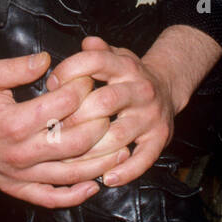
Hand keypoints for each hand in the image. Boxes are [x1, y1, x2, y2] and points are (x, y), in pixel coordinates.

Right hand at [0, 42, 130, 207]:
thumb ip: (17, 67)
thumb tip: (48, 59)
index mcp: (15, 121)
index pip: (62, 106)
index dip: (82, 90)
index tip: (91, 79)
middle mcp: (21, 152)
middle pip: (74, 142)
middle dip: (100, 126)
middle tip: (115, 113)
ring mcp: (20, 174)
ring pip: (70, 174)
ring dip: (100, 163)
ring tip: (123, 150)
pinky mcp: (17, 189)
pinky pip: (50, 198)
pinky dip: (74, 196)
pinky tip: (94, 185)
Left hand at [45, 35, 176, 185]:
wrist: (168, 87)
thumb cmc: (129, 75)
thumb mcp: (115, 55)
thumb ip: (98, 51)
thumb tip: (86, 43)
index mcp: (126, 66)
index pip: (96, 62)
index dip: (69, 71)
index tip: (52, 85)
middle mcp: (141, 90)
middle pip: (104, 102)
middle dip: (74, 116)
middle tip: (53, 128)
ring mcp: (151, 116)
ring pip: (118, 136)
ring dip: (91, 150)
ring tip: (68, 159)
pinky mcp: (159, 139)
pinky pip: (143, 160)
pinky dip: (125, 172)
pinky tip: (106, 178)